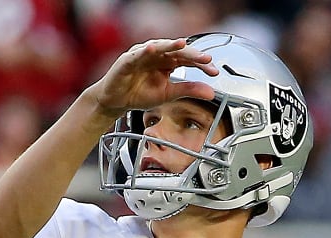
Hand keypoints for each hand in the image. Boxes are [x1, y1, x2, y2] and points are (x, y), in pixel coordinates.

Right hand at [89, 37, 218, 115]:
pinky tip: (152, 49)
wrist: (116, 101)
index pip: (188, 59)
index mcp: (168, 62)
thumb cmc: (139, 94)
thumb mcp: (168, 94)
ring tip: (182, 44)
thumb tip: (211, 92)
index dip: (201, 64)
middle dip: (192, 54)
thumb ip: (188, 90)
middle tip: (206, 59)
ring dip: (170, 45)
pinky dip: (144, 51)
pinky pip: (137, 54)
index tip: (214, 71)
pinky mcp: (128, 59)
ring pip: (159, 47)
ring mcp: (143, 54)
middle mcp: (157, 55)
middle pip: (177, 51)